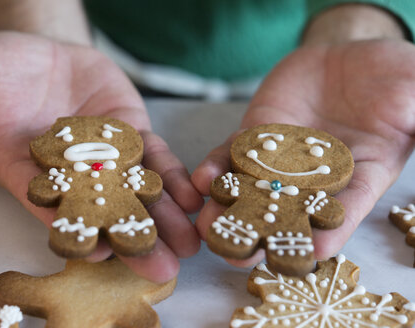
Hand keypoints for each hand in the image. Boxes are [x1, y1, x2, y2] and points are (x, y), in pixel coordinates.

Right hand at [0, 32, 202, 281]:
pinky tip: (192, 199)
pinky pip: (156, 160)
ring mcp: (108, 157)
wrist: (42, 48)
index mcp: (30, 174)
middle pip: (104, 213)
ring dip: (163, 219)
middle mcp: (73, 174)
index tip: (99, 252)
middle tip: (160, 271)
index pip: (53, 209)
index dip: (76, 230)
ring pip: (137, 193)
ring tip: (187, 246)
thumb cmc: (0, 68)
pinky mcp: (134, 136)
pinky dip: (174, 179)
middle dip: (132, 241)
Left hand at [192, 39, 414, 266]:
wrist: (348, 56)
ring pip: (252, 189)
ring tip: (210, 226)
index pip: (345, 210)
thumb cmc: (391, 77)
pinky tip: (202, 180)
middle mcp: (315, 176)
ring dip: (230, 210)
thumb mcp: (414, 96)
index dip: (330, 230)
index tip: (311, 250)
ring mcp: (280, 157)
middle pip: (289, 212)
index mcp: (360, 176)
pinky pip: (232, 154)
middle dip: (264, 234)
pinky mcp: (254, 136)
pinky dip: (217, 167)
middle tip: (241, 256)